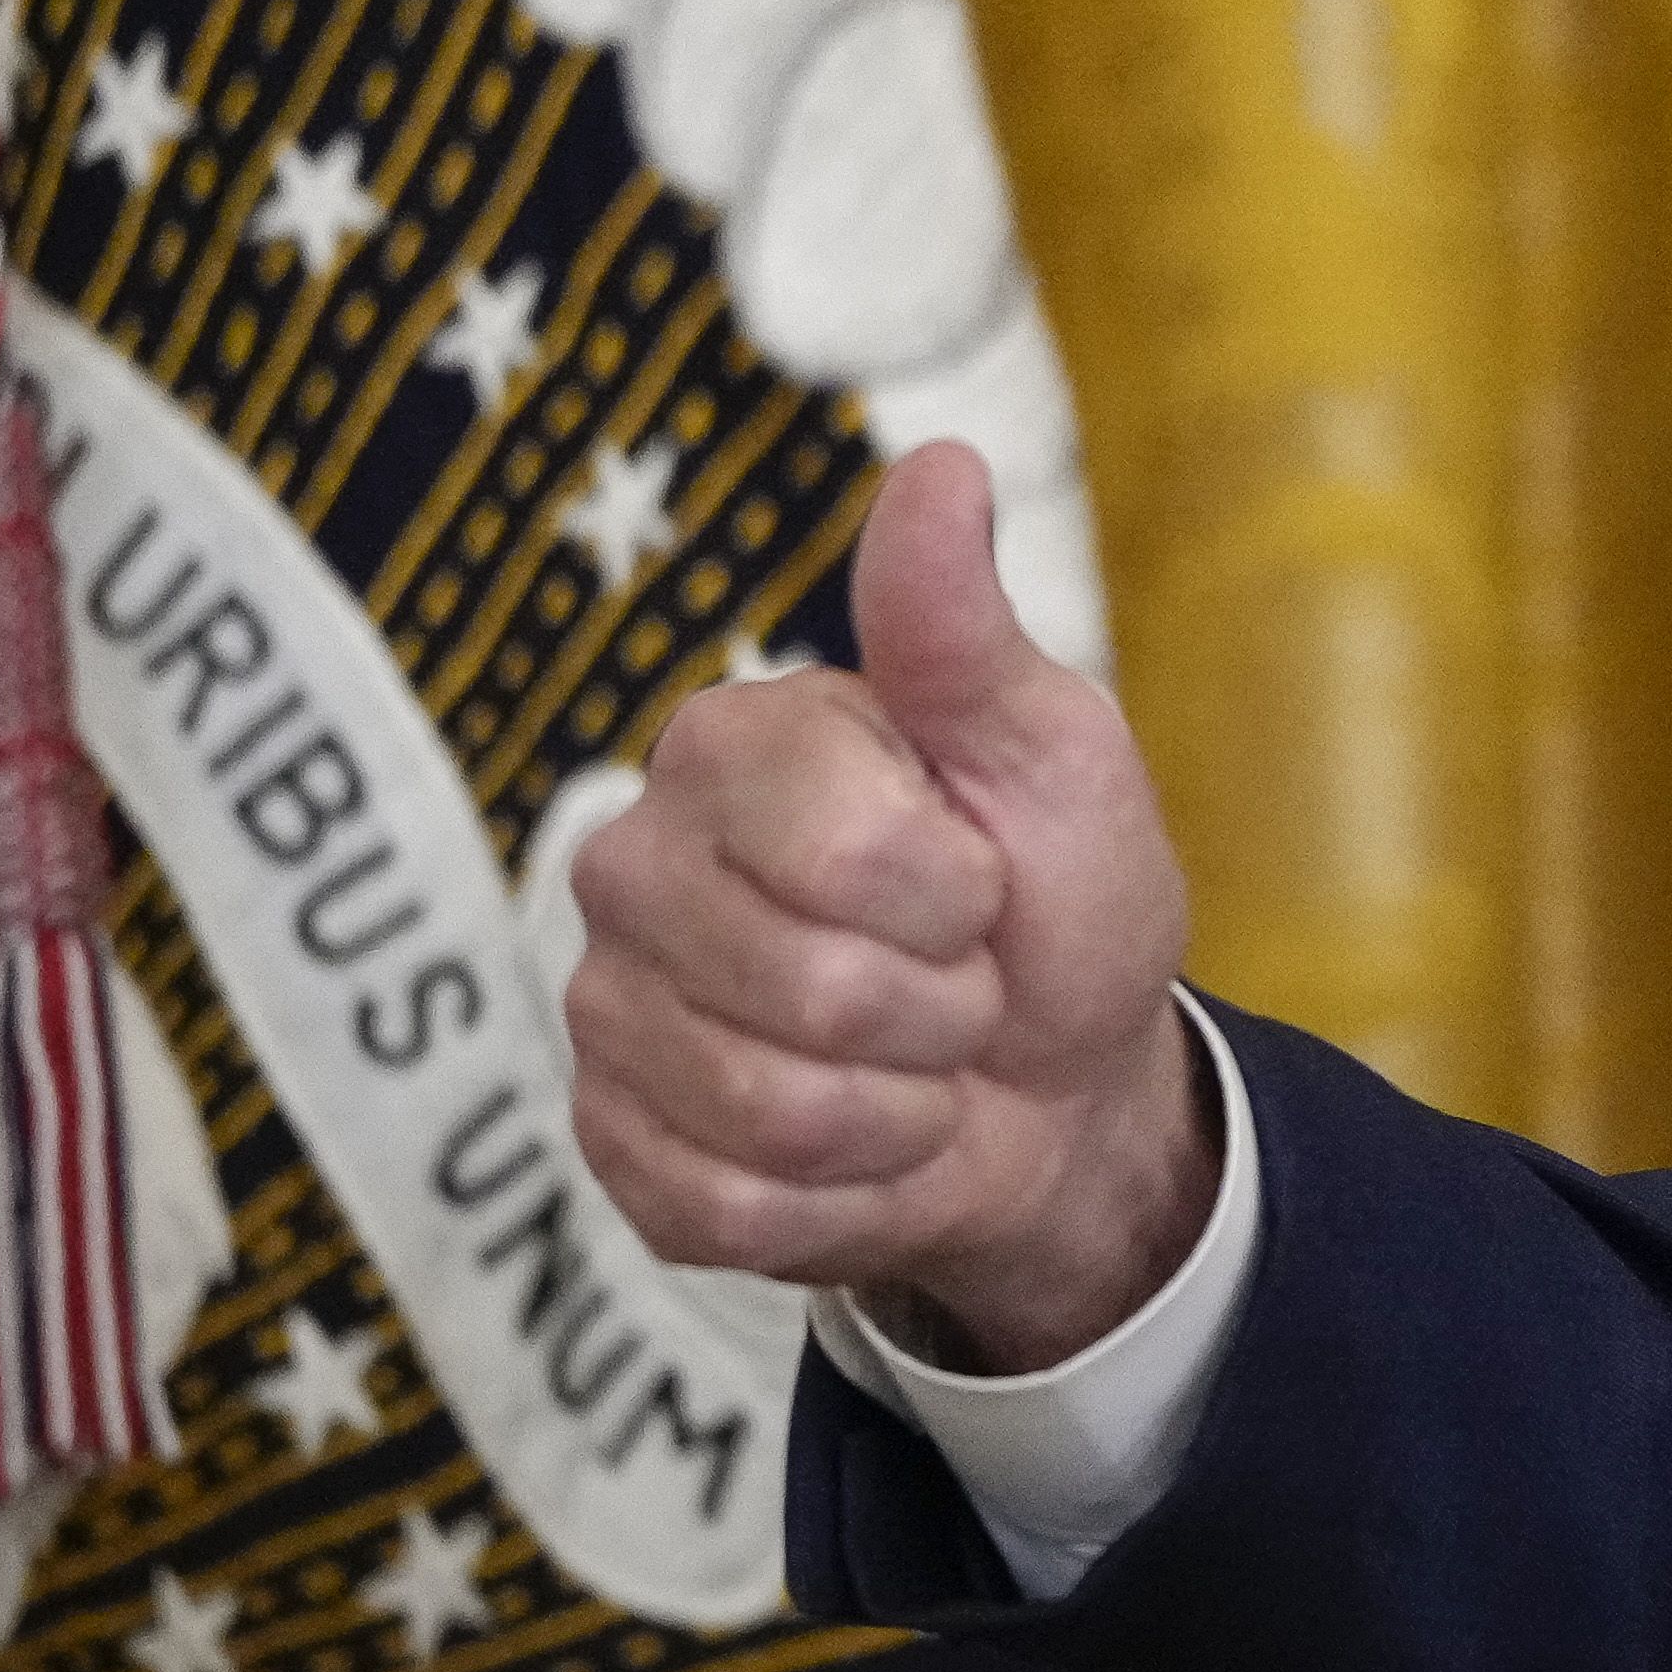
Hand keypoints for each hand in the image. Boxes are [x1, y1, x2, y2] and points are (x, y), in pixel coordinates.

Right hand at [565, 442, 1212, 1371]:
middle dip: (939, 1012)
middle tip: (957, 986)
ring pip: (767, 1110)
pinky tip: (862, 1144)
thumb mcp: (1049, 754)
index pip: (840, 851)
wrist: (1062, 1085)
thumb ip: (963, 631)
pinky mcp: (614, 1145)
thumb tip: (936, 467)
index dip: (957, 897)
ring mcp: (609, 1010)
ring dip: (900, 1114)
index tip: (982, 882)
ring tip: (917, 1064)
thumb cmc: (1057, 897)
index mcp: (733, 747)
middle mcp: (634, 865)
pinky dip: (841, 1197)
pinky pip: (723, 1205)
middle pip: (802, 991)